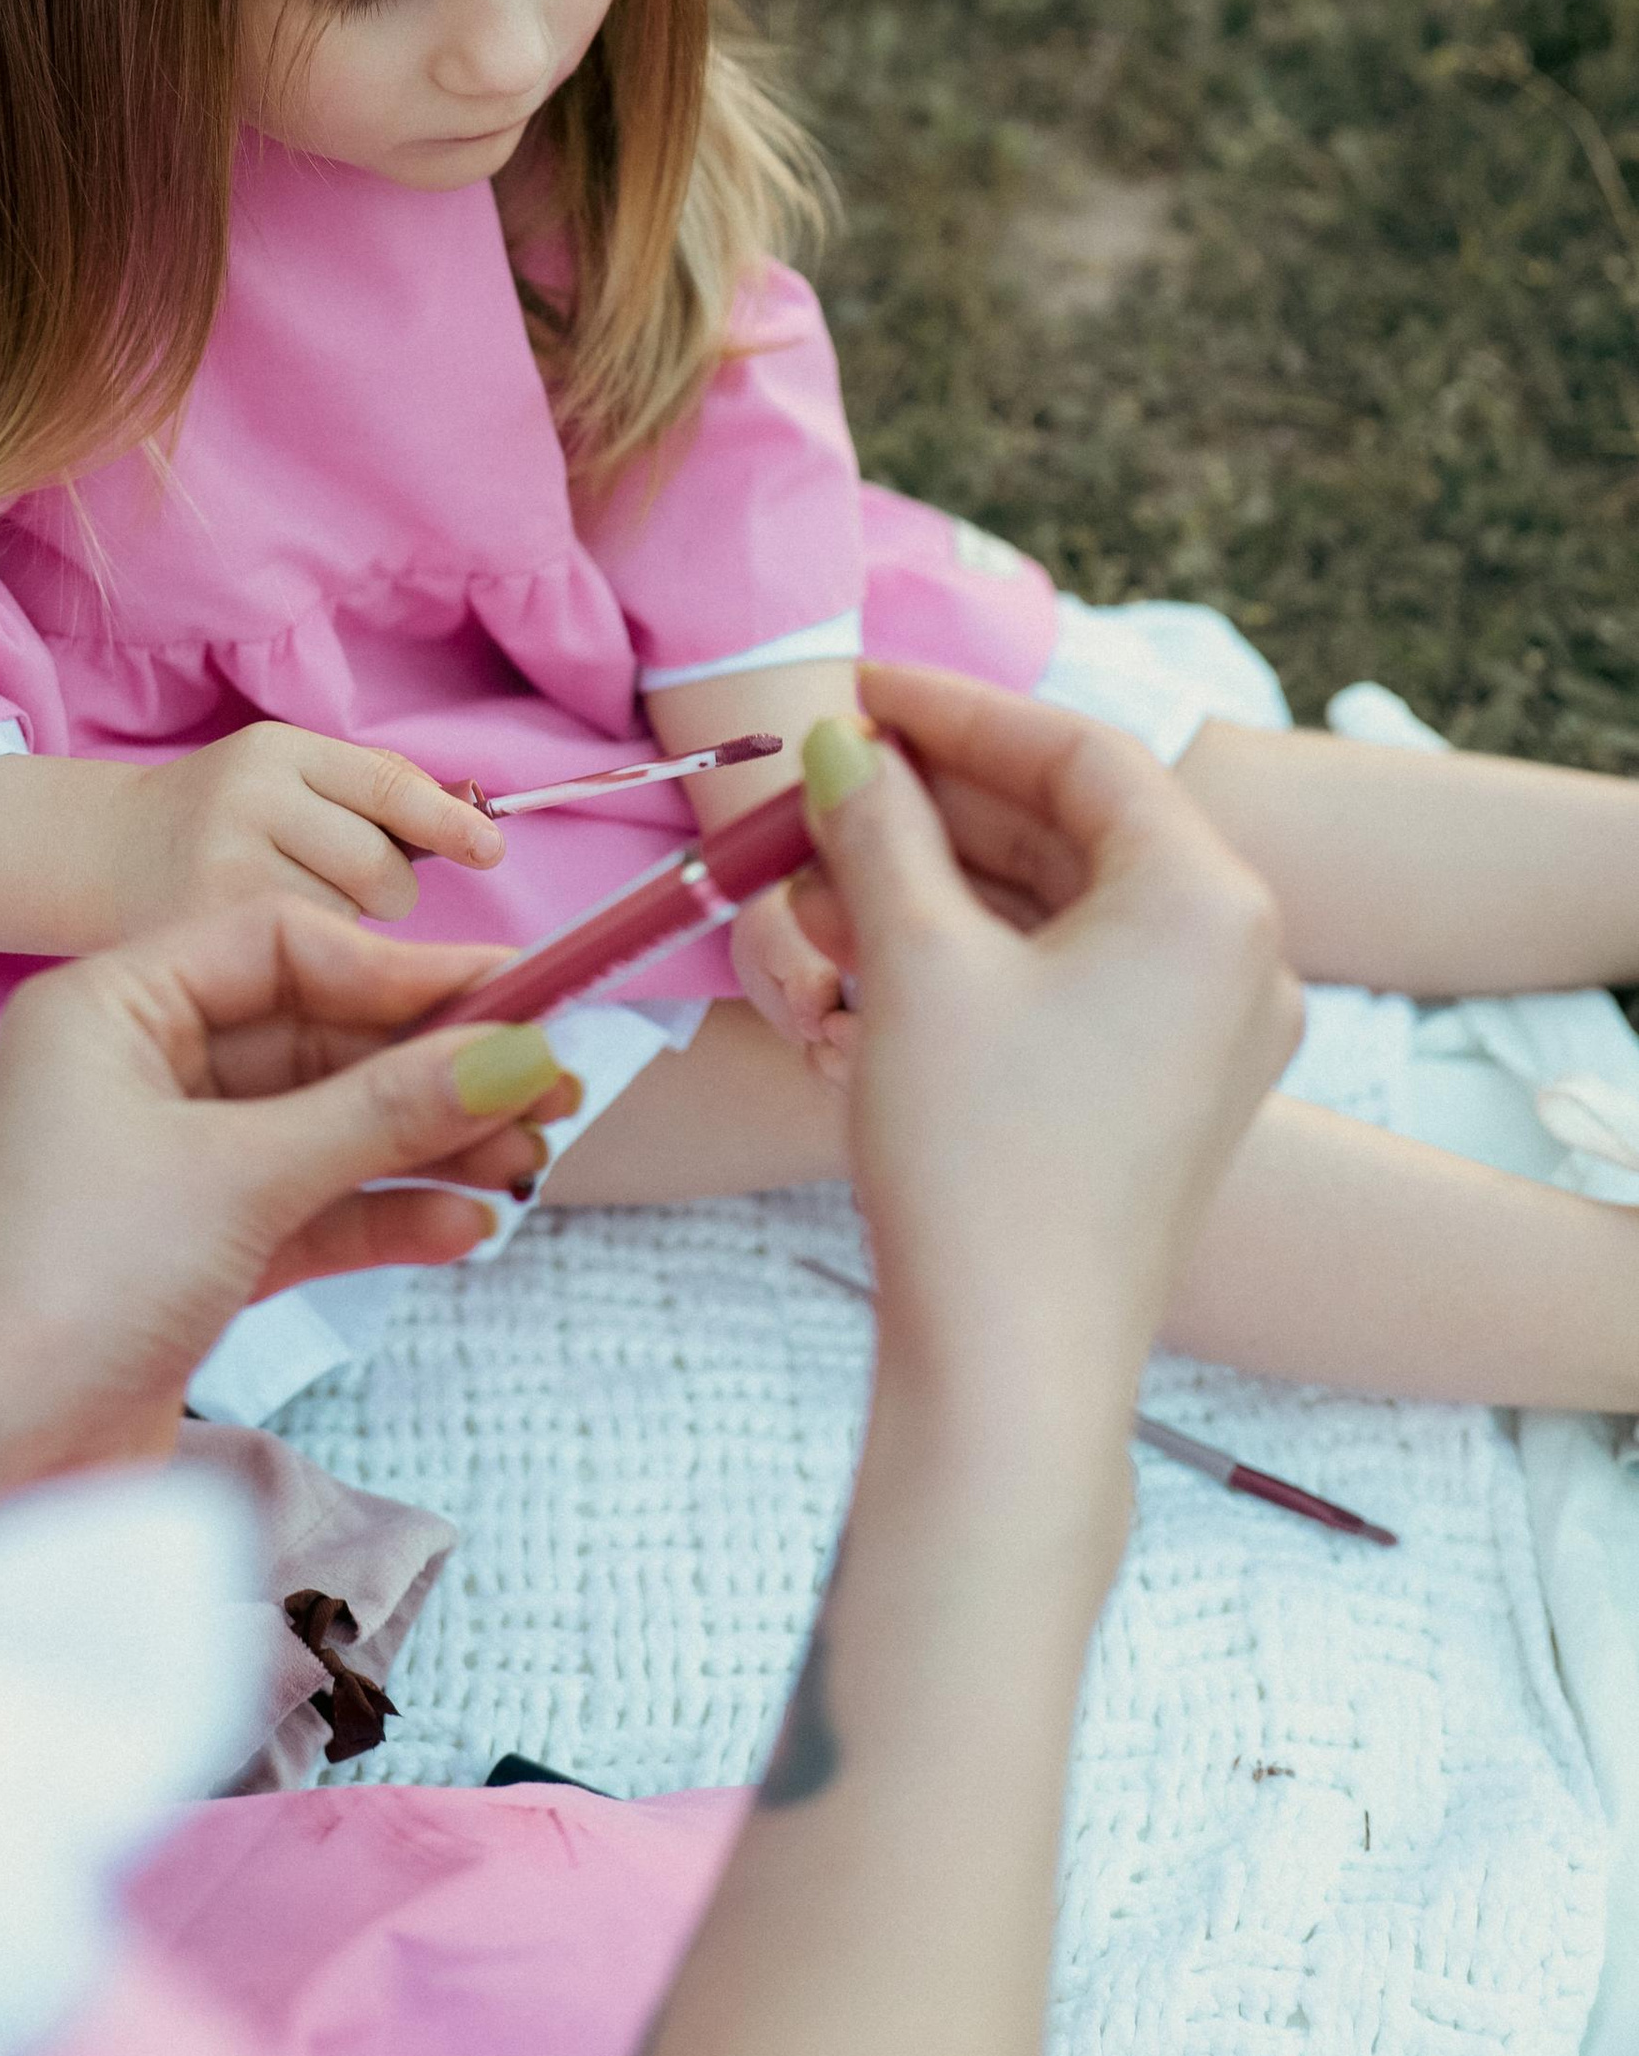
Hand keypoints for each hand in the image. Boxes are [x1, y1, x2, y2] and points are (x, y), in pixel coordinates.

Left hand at [0, 903, 577, 1482]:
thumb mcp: (245, 1176)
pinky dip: (383, 1212)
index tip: (510, 992)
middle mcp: (136, 1069)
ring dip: (424, 1142)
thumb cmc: (77, 1282)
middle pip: (314, 1037)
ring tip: (529, 1159)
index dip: (398, 969)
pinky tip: (465, 1224)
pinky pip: (310, 1207)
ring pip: (323, 1127)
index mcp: (113, 1006)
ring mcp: (167, 1164)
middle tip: (551, 1082)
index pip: (279, 946)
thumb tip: (515, 1052)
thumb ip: (385, 1110)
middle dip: (431, 1066)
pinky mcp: (194, 1250)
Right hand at [109, 718, 501, 934]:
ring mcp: (223, 873)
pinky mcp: (205, 938)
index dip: (449, 821)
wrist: (102, 852)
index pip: (385, 785)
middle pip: (380, 865)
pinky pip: (304, 961)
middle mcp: (249, 804)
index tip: (492, 850)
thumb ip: (371, 788)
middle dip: (388, 885)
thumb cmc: (222, 815)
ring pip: (348, 920)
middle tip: (349, 881)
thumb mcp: (285, 772)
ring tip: (287, 901)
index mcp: (277, 752)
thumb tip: (471, 821)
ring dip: (344, 923)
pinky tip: (266, 941)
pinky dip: (305, 960)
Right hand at [746, 667, 1302, 1444]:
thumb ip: (881, 827)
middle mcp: (1239, 958)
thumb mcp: (915, 962)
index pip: (1079, 751)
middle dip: (933, 806)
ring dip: (937, 885)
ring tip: (815, 890)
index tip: (858, 688)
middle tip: (822, 783)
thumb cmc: (978, 1155)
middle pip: (1072, 827)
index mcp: (1210, 903)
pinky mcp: (1166, 1096)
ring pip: (1058, 908)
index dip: (955, 709)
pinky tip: (864, 960)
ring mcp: (1210, 1036)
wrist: (1014, 1367)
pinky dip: (972, 958)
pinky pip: (1066, 982)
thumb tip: (845, 744)